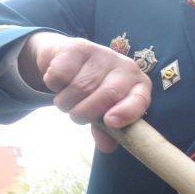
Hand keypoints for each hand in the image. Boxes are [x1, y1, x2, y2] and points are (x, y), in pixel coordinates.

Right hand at [22, 32, 151, 136]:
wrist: (69, 60)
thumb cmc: (93, 93)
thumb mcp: (103, 112)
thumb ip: (106, 131)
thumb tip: (107, 147)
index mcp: (138, 86)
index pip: (140, 100)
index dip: (126, 112)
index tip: (110, 122)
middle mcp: (125, 67)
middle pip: (107, 95)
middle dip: (86, 113)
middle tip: (76, 116)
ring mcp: (104, 54)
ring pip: (81, 87)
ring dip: (66, 102)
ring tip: (67, 101)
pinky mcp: (79, 46)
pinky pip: (61, 74)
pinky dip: (54, 85)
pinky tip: (59, 82)